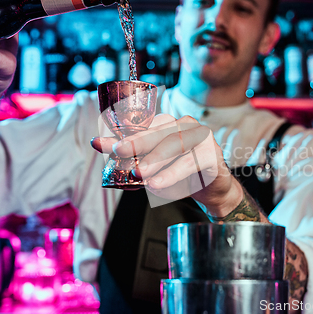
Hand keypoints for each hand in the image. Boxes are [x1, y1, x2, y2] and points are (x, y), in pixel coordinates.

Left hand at [91, 114, 242, 217]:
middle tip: (118, 151)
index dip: (120, 135)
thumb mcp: (154, 169)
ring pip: (174, 144)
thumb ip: (134, 162)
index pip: (143, 127)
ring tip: (138, 174)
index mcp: (168, 125)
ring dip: (154, 160)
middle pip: (158, 132)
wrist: (213, 188)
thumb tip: (105, 155)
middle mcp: (184, 125)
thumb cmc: (182, 175)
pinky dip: (172, 174)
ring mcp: (200, 136)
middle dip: (136, 142)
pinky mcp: (211, 153)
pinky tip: (158, 183)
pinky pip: (189, 162)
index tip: (99, 143)